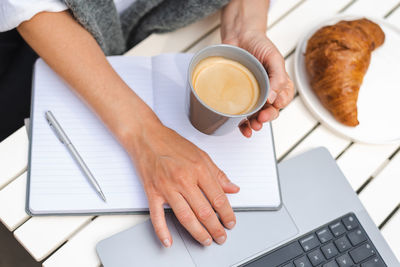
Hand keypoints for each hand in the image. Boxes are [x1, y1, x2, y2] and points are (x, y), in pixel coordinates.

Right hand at [125, 121, 239, 246]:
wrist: (146, 136)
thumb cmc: (171, 143)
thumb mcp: (201, 155)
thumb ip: (218, 174)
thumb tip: (232, 188)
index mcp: (199, 169)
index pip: (218, 198)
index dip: (227, 214)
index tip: (230, 222)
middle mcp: (184, 179)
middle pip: (204, 211)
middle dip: (215, 228)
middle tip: (220, 237)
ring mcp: (167, 187)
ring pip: (185, 217)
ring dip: (198, 232)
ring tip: (205, 240)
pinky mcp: (152, 192)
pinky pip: (157, 216)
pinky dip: (162, 231)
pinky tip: (169, 240)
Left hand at [223, 31, 294, 136]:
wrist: (239, 36)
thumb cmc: (259, 44)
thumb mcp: (274, 57)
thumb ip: (278, 77)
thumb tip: (274, 98)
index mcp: (279, 84)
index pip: (283, 100)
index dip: (278, 106)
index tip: (272, 106)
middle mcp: (266, 92)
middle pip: (270, 111)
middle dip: (266, 118)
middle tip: (260, 118)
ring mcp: (252, 96)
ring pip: (256, 115)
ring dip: (255, 124)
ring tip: (252, 126)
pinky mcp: (238, 97)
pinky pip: (242, 114)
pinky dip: (243, 124)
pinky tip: (243, 128)